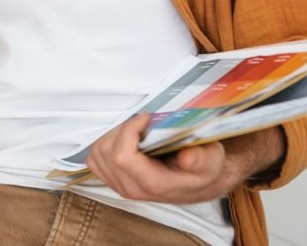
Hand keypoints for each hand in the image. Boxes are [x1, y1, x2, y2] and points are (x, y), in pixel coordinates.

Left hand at [86, 114, 281, 203]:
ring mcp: (120, 186)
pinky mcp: (114, 180)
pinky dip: (104, 143)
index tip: (146, 118)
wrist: (200, 182)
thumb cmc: (204, 167)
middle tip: (141, 121)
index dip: (129, 130)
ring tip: (134, 129)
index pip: (122, 156)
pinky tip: (123, 138)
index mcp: (152, 183)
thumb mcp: (211, 160)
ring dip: (112, 134)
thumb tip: (185, 157)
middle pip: (106, 152)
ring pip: (97, 154)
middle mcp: (132, 188)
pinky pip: (95, 160)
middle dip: (121, 128)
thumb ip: (200, 158)